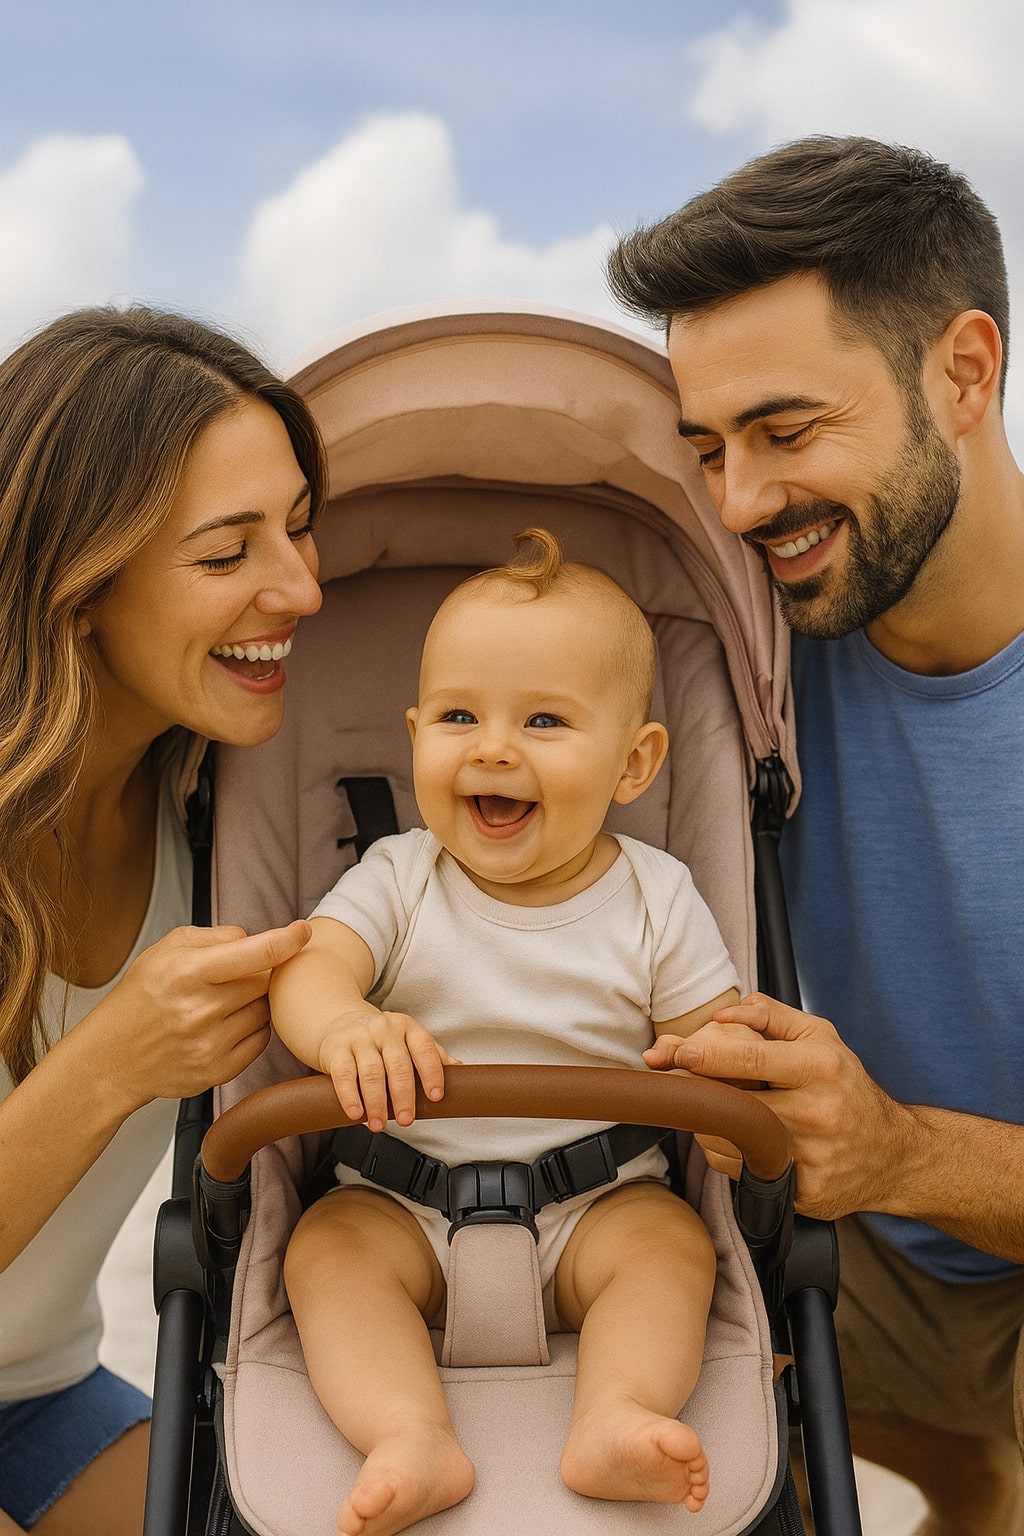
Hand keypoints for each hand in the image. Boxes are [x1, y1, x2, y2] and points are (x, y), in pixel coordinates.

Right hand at [95, 920, 311, 1110]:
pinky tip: (224, 1025)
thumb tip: (256, 939)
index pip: (256, 953)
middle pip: (264, 981)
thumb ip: (215, 937)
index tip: (303, 931)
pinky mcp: (217, 1071)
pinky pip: (260, 1040)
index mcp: (187, 972)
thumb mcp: (165, 950)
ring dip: (253, 1003)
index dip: (288, 939)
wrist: (111, 1058)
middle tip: (233, 976)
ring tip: (220, 1003)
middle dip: (257, 974)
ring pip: (264, 1011)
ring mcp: (210, 1044)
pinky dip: (251, 1028)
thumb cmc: (141, 997)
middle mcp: (200, 1010)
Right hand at [318, 1009, 460, 1132]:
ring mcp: (360, 1037)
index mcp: (408, 1027)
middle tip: (407, 1120)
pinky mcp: (336, 1048)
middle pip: (398, 1065)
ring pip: (371, 1072)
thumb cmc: (380, 1039)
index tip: (436, 1097)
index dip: (432, 1073)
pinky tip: (356, 1113)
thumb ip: (431, 1055)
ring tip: (379, 1124)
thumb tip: (460, 1071)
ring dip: (377, 1103)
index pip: (425, 1049)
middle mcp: (385, 1029)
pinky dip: (350, 1097)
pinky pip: (344, 1075)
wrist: (339, 1022)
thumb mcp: (407, 1041)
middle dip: (404, 1096)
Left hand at [659, 993, 918, 1219]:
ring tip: (719, 1110)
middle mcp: (819, 1113)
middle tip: (678, 1080)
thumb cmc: (846, 1085)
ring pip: (731, 1140)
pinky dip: (729, 1154)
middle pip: (734, 1103)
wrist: (894, 1154)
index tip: (676, 1052)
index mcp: (821, 1067)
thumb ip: (769, 1014)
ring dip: (709, 1124)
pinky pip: (742, 1172)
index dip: (706, 1055)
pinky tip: (741, 1140)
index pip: (750, 1059)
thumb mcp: (820, 1036)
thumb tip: (721, 1015)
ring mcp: (812, 1158)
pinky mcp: (805, 1193)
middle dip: (697, 1091)